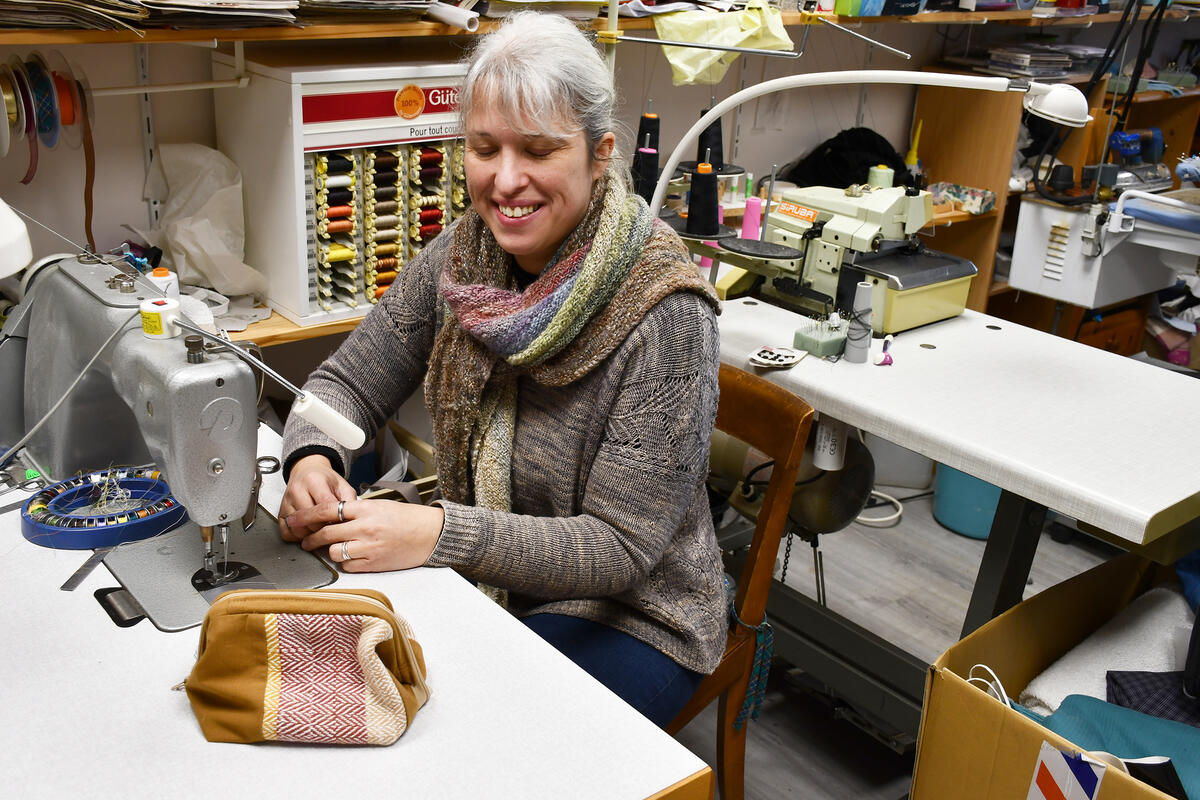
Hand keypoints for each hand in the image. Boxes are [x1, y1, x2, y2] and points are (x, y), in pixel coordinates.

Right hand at [278, 454, 355, 541]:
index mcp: (314, 480)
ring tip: (321, 531)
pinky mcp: (280, 511)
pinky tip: (308, 532)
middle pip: (310, 520)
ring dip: (311, 535)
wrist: (306, 471)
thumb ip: (349, 500)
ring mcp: (286, 501)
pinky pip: (286, 532)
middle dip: (324, 529)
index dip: (335, 519)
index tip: (341, 524)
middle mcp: (297, 490)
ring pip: (298, 528)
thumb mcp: (341, 485)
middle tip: (332, 529)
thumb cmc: (324, 480)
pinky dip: (297, 537)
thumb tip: (351, 519)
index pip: (324, 506)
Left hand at [286, 498, 444, 572]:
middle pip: (325, 533)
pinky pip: (348, 565)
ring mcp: (369, 547)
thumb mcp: (380, 506)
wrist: (430, 534)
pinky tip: (353, 556)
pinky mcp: (374, 563)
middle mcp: (365, 528)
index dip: (306, 516)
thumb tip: (331, 517)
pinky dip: (346, 562)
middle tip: (306, 540)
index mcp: (365, 509)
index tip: (294, 520)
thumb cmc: (407, 519)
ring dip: (330, 551)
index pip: (327, 510)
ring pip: (334, 552)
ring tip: (335, 548)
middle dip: (311, 538)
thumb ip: (356, 511)